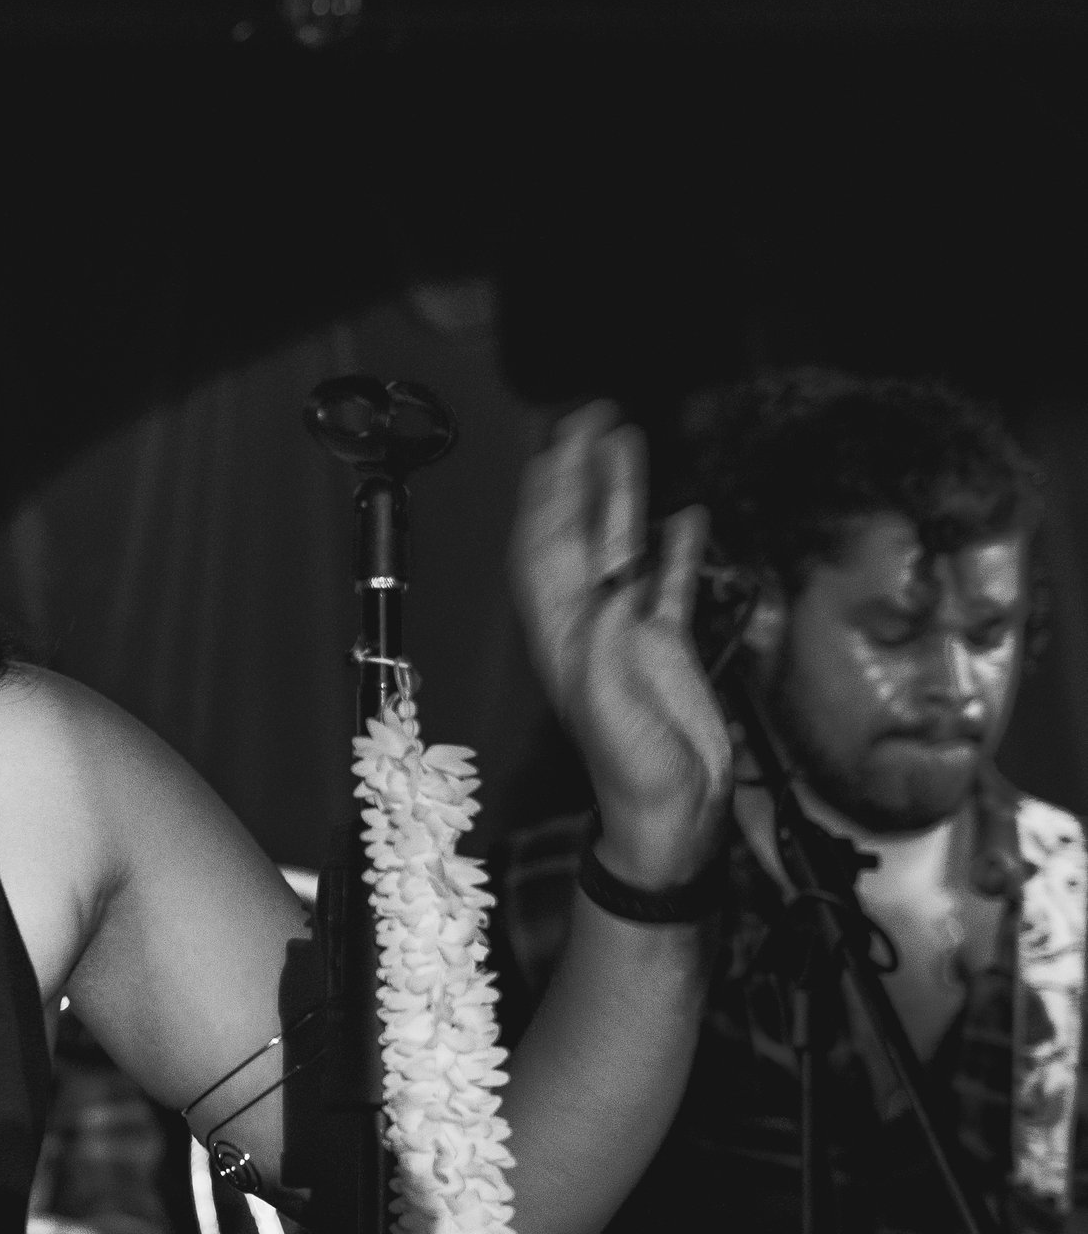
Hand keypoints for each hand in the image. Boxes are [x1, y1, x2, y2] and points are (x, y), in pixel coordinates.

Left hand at [511, 404, 732, 887]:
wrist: (671, 816)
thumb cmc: (634, 775)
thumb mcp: (610, 713)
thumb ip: (604, 653)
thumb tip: (607, 594)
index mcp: (563, 636)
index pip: (546, 548)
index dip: (549, 494)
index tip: (559, 443)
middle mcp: (587, 624)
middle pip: (576, 532)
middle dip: (576, 475)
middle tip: (588, 418)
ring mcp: (625, 631)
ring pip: (620, 546)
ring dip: (621, 495)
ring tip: (628, 440)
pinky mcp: (665, 647)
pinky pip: (667, 583)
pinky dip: (674, 547)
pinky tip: (687, 514)